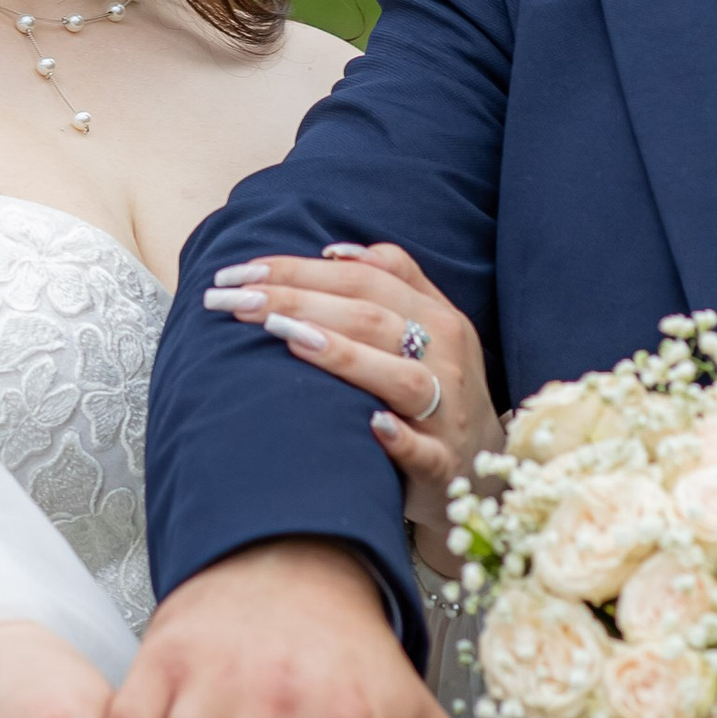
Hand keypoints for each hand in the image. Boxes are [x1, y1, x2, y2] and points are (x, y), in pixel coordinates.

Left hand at [198, 242, 498, 570]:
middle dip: (298, 302)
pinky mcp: (443, 467)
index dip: (302, 269)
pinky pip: (424, 452)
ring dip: (344, 356)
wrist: (481, 466)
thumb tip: (336, 250)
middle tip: (234, 301)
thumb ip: (396, 279)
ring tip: (286, 336)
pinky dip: (399, 439)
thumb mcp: (432, 327)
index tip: (240, 273)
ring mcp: (446, 414)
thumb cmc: (438, 387)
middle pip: (372, 318)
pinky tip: (369, 425)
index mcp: (438, 318)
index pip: (364, 278)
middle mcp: (446, 358)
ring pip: (402, 377)